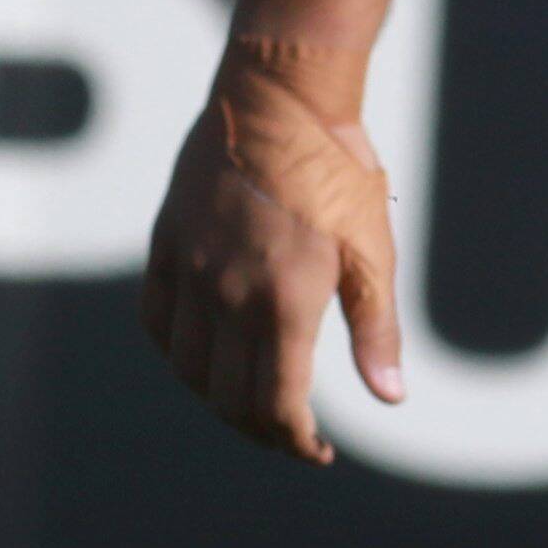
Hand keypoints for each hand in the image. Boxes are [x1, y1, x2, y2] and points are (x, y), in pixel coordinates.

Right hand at [136, 40, 404, 462]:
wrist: (278, 96)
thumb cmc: (337, 172)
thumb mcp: (372, 251)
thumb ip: (377, 330)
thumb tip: (390, 398)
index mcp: (285, 301)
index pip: (276, 406)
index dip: (295, 443)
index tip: (315, 451)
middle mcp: (229, 294)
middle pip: (229, 400)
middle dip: (261, 431)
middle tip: (289, 433)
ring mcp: (190, 269)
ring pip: (187, 369)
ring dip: (217, 399)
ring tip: (249, 400)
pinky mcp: (166, 244)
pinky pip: (157, 321)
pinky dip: (178, 353)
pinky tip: (205, 355)